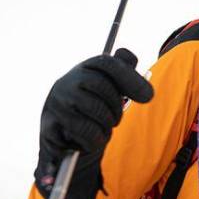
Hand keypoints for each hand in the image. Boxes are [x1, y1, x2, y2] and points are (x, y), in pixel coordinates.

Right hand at [34, 48, 153, 198]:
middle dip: (116, 108)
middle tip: (115, 120)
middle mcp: (66, 81)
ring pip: (96, 111)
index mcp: (84, 70)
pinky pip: (85, 132)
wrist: (63, 140)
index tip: (148, 96)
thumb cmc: (92, 111)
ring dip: (106, 126)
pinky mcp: (50, 125)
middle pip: (104, 87)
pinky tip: (88, 141)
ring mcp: (56, 102)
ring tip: (100, 129)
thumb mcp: (110, 90)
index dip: (130, 77)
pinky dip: (93, 140)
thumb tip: (129, 57)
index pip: (108, 63)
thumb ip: (124, 71)